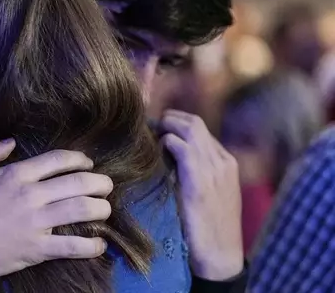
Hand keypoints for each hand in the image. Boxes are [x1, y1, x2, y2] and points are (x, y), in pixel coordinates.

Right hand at [0, 140, 111, 282]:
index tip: (87, 162)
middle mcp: (32, 195)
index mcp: (16, 174)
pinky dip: (90, 246)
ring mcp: (36, 223)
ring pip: (81, 210)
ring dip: (101, 209)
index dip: (79, 159)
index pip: (58, 160)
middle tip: (106, 185)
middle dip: (99, 182)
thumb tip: (11, 144)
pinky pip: (71, 246)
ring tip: (106, 209)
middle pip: (78, 183)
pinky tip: (99, 245)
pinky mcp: (37, 249)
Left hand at [160, 109, 242, 280]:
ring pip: (189, 129)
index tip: (159, 127)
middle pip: (195, 123)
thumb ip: (195, 176)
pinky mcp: (200, 181)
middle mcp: (223, 162)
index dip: (178, 124)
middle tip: (149, 124)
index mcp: (227, 164)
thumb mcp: (207, 196)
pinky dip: (167, 142)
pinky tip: (157, 148)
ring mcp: (214, 169)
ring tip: (149, 131)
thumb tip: (168, 161)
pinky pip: (182, 147)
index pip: (202, 130)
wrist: (220, 257)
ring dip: (166, 125)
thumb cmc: (208, 230)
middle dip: (170, 118)